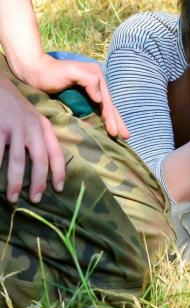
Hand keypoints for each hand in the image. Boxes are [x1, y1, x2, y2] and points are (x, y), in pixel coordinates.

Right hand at [0, 81, 63, 202]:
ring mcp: (15, 127)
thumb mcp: (33, 120)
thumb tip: (43, 166)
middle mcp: (33, 128)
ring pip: (17, 159)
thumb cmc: (15, 107)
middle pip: (40, 159)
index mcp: (45, 127)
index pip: (56, 152)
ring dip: (15, 181)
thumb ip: (39, 139)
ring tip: (12, 198)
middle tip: (35, 199)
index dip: (59, 171)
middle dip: (38, 181)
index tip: (59, 189)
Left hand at [17, 54, 128, 138]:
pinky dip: (102, 117)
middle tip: (126, 136)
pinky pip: (95, 108)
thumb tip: (100, 98)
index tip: (114, 132)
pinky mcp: (82, 94)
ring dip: (113, 120)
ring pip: (104, 107)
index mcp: (97, 76)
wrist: (33, 70)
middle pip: (109, 105)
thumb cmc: (50, 72)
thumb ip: (89, 81)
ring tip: (120, 133)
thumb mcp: (70, 73)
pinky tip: (105, 125)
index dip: (111, 118)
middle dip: (117, 121)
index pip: (106, 101)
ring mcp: (91, 89)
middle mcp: (97, 82)